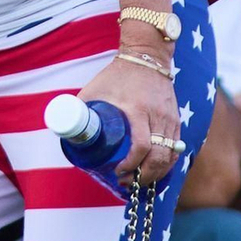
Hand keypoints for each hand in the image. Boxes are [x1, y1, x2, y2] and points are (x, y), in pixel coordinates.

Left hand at [81, 52, 183, 187]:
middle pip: (159, 157)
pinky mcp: (176, 120)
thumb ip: (81, 108)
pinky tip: (154, 171)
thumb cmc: (117, 75)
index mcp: (138, 110)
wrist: (147, 57)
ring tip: (139, 181)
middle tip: (127, 182)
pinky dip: (167, 163)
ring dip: (157, 174)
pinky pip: (177, 149)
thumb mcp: (95, 89)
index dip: (131, 165)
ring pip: (171, 156)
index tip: (118, 171)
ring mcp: (171, 119)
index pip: (141, 146)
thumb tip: (64, 129)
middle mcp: (158, 116)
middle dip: (144, 177)